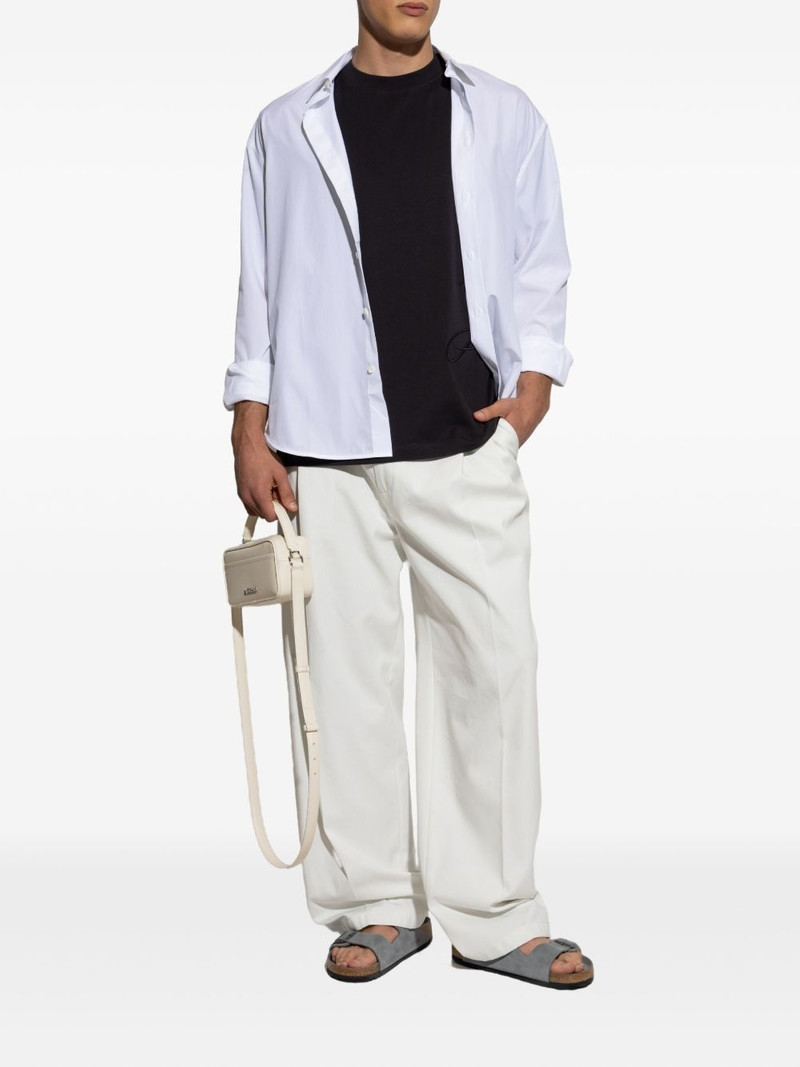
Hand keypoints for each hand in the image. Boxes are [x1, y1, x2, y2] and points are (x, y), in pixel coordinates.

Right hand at [231, 402, 297, 521]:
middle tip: (277, 492)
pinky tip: (262, 488)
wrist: (247, 446)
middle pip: (263, 514)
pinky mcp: (240, 491)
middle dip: (272, 507)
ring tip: (269, 489)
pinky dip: (257, 500)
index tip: (284, 504)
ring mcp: (242, 495)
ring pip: (255, 510)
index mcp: (258, 495)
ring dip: (264, 504)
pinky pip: (249, 504)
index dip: (279, 512)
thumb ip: (286, 493)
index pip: (270, 517)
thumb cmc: (261, 457)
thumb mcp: (280, 475)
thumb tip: (291, 507)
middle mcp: (247, 497)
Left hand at [472, 371, 552, 447]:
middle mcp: (515, 442)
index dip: (486, 448)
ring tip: (486, 442)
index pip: (495, 448)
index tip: (477, 447)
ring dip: (497, 444)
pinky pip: (508, 444)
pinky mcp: (518, 441)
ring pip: (504, 447)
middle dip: (490, 447)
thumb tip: (476, 416)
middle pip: (499, 448)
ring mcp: (518, 442)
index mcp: (510, 436)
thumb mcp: (502, 406)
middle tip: (479, 444)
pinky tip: (497, 437)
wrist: (533, 405)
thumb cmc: (519, 406)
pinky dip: (502, 442)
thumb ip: (489, 412)